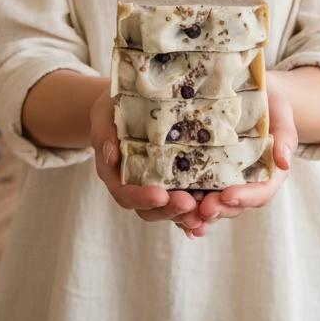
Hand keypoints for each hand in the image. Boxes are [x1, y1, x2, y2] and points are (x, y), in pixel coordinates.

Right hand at [89, 86, 202, 231]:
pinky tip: (215, 208)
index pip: (126, 194)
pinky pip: (185, 200)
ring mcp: (155, 186)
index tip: (160, 195)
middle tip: (190, 204)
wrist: (123, 106)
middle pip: (150, 210)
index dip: (142, 198)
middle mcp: (135, 186)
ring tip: (207, 210)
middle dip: (170, 209)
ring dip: (188, 214)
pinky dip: (198, 209)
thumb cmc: (112, 108)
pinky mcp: (174, 181)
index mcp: (115, 174)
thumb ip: (104, 133)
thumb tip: (111, 154)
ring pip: (170, 209)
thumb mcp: (104, 113)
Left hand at [189, 85, 298, 236]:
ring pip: (214, 205)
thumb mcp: (281, 112)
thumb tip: (284, 162)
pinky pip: (196, 196)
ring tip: (184, 213)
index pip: (261, 192)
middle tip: (202, 208)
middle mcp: (247, 184)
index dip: (245, 197)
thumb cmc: (269, 103)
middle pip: (235, 205)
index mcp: (269, 173)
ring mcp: (225, 183)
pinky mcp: (205, 177)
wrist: (249, 94)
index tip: (227, 195)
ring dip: (199, 213)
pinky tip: (171, 209)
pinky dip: (186, 207)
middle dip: (219, 209)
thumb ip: (285, 135)